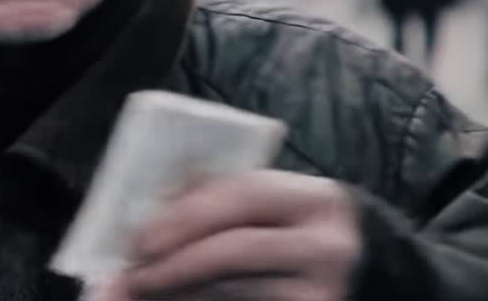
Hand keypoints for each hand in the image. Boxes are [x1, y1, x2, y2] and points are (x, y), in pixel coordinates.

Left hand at [99, 170, 360, 300]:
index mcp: (316, 199)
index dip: (184, 216)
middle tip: (130, 274)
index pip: (241, 196)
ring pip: (234, 292)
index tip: (138, 239)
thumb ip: (218, 197)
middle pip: (234, 250)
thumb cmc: (289, 226)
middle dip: (173, 263)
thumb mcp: (270, 202)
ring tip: (142, 290)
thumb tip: (144, 219)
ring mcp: (324, 292)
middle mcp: (327, 246)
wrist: (357, 268)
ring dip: (178, 294)